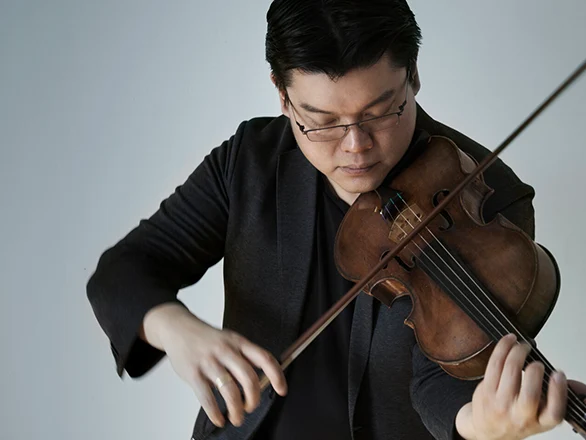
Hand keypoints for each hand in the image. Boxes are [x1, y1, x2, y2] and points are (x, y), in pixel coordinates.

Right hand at [156, 306, 286, 427]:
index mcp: (238, 342)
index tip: (282, 390)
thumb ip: (244, 357)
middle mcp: (226, 350)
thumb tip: (263, 380)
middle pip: (248, 377)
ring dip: (236, 409)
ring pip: (230, 390)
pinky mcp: (193, 373)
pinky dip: (215, 412)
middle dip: (253, 398)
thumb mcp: (229, 340)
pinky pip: (207, 397)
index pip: (264, 358)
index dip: (277, 376)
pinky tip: (219, 418)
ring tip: (236, 417)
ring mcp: (209, 361)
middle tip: (251, 407)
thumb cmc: (206, 339)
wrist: (178, 328)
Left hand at [456, 333, 567, 439]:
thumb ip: (556, 398)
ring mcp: (501, 403)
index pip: (554, 413)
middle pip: (530, 395)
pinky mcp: (486, 390)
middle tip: (537, 363)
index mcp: (539, 422)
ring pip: (510, 374)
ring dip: (517, 353)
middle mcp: (520, 415)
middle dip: (535, 372)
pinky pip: (494, 364)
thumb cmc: (515, 419)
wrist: (488, 429)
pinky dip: (502, 348)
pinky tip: (509, 341)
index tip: (558, 374)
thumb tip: (579, 385)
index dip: (558, 392)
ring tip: (523, 346)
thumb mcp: (539, 416)